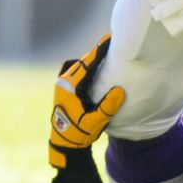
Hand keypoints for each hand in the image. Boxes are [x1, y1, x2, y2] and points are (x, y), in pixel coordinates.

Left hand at [49, 34, 125, 168]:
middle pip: (84, 61)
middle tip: (112, 41)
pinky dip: (89, 67)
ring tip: (108, 50)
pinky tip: (99, 66)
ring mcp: (63, 85)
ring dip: (94, 59)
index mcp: (69, 87)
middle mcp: (64, 82)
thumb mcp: (95, 121)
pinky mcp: (66, 89)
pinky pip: (79, 72)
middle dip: (98, 52)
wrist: (64, 144)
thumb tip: (120, 90)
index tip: (110, 38)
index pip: (87, 64)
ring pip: (81, 66)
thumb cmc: (78, 133)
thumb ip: (107, 106)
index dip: (99, 50)